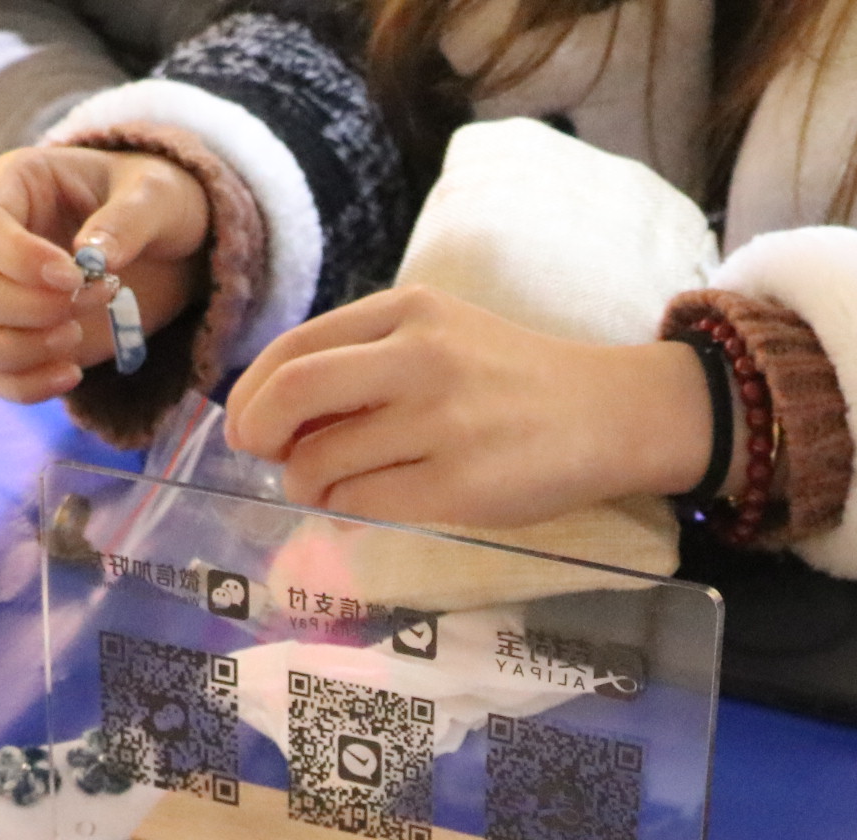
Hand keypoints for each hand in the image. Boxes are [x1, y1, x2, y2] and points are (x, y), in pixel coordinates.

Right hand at [0, 147, 210, 398]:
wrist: (177, 249)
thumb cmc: (160, 204)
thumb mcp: (160, 196)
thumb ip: (129, 220)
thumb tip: (93, 257)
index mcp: (18, 185)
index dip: (17, 258)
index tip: (72, 277)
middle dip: (31, 308)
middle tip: (97, 298)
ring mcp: (4, 295)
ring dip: (18, 350)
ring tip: (75, 337)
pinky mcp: (21, 340)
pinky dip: (26, 385)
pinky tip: (73, 374)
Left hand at [224, 286, 723, 525]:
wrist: (610, 413)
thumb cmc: (514, 380)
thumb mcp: (442, 334)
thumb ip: (367, 357)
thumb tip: (275, 411)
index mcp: (408, 311)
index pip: (294, 349)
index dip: (252, 393)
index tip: (246, 424)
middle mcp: (420, 357)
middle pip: (293, 395)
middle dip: (259, 434)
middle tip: (266, 458)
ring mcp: (441, 422)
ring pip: (322, 460)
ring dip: (307, 484)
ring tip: (330, 488)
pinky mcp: (459, 484)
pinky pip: (362, 504)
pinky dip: (345, 511)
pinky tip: (362, 506)